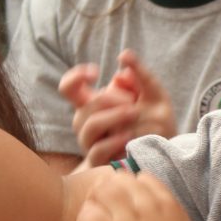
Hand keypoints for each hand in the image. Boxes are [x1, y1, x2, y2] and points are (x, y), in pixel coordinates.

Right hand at [60, 51, 176, 168]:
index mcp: (90, 105)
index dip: (75, 77)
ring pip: (90, 126)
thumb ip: (139, 77)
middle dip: (109, 99)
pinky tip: (129, 136)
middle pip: (84, 106)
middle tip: (132, 101)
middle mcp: (85, 124)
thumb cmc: (148, 123)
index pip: (69, 88)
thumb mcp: (150, 97)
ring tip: (134, 113)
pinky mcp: (99, 162)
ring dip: (113, 116)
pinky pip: (98, 150)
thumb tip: (124, 57)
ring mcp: (89, 144)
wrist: (152, 159)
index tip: (96, 72)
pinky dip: (114, 141)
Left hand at [74, 170, 205, 220]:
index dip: (129, 191)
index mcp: (169, 205)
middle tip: (105, 218)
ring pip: (100, 191)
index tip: (126, 210)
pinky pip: (87, 214)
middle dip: (107, 194)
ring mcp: (128, 219)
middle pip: (118, 179)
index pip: (142, 177)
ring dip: (94, 206)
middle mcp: (148, 205)